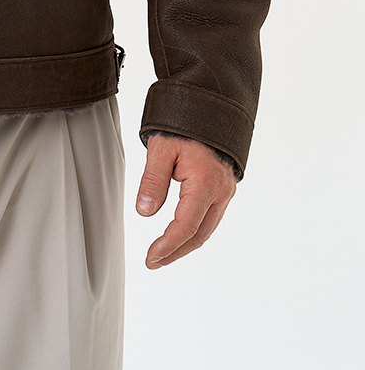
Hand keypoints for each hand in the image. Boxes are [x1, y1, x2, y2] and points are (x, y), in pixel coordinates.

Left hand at [136, 133, 236, 268]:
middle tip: (153, 262)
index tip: (151, 257)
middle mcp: (220, 191)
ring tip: (162, 254)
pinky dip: (194, 231)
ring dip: (185, 245)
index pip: (186, 226)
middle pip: (199, 234)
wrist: (208, 107)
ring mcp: (225, 191)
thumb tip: (145, 212)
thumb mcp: (161, 148)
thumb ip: (152, 180)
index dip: (168, 246)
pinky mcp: (224, 189)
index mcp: (205, 183)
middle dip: (176, 252)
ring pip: (206, 229)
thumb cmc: (183, 125)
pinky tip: (179, 236)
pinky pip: (210, 218)